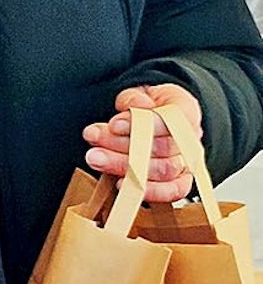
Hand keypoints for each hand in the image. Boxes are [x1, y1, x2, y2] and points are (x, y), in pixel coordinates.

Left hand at [83, 84, 201, 203]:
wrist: (154, 117)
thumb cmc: (146, 105)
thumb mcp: (137, 92)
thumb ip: (134, 98)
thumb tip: (139, 105)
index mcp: (184, 111)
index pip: (172, 120)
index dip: (144, 124)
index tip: (114, 124)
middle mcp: (191, 139)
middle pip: (163, 148)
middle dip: (123, 145)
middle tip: (92, 139)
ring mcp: (187, 162)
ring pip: (163, 171)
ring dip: (124, 166)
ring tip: (95, 157)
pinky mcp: (179, 182)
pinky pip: (172, 192)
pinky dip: (148, 191)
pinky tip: (120, 183)